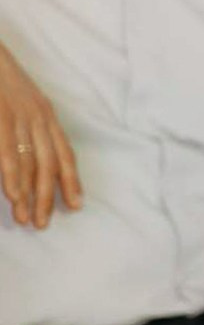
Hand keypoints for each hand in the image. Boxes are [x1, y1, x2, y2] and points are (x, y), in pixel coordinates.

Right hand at [0, 40, 80, 228]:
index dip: (71, 179)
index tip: (76, 204)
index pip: (64, 152)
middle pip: (50, 164)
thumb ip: (21, 126)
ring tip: (27, 218)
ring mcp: (19, 116)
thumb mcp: (17, 101)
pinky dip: (13, 175)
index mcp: (45, 113)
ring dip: (29, 194)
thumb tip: (22, 153)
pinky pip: (9, 151)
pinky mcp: (0, 116)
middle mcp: (38, 116)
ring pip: (30, 162)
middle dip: (49, 196)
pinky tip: (14, 195)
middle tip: (44, 223)